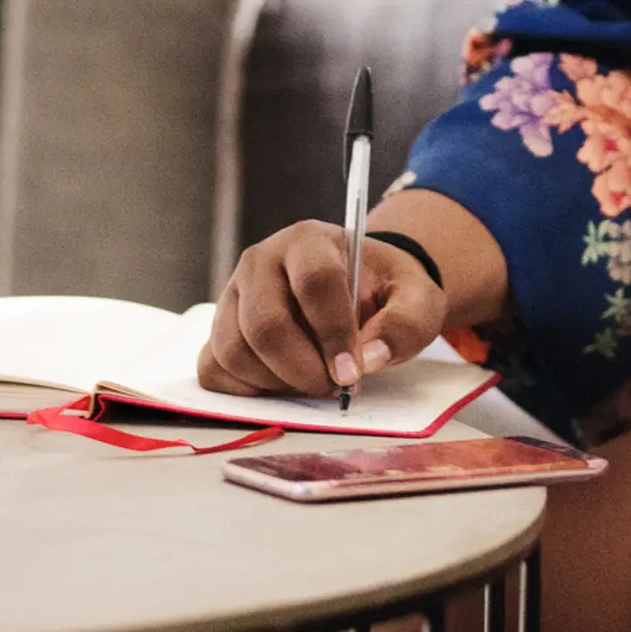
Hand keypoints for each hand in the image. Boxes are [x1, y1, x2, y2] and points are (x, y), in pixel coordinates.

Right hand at [198, 221, 447, 398]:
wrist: (358, 289)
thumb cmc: (384, 292)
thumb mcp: (416, 299)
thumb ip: (405, 324)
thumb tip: (368, 359)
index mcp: (311, 240)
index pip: (314, 281)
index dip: (333, 333)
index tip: (352, 373)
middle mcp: (261, 260)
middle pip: (265, 323)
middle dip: (303, 369)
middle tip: (335, 386)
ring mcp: (232, 294)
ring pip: (234, 350)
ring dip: (276, 383)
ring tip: (313, 382)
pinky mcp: (219, 328)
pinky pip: (214, 368)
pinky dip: (245, 391)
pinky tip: (282, 385)